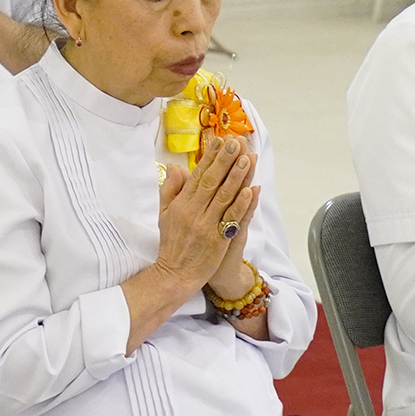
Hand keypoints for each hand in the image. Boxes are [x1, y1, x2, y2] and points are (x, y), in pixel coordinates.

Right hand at [154, 135, 258, 295]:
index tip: (219, 140)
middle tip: (235, 142)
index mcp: (180, 204)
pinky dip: (242, 204)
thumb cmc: (172, 244)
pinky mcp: (217, 239)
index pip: (197, 175)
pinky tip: (250, 190)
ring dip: (237, 176)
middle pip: (212, 181)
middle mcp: (193, 212)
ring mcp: (206, 225)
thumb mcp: (164, 215)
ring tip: (247, 158)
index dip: (209, 157)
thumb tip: (175, 167)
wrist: (175, 275)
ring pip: (224, 196)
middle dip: (224, 160)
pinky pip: (231, 218)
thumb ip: (170, 190)